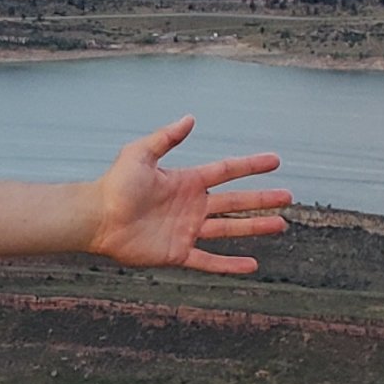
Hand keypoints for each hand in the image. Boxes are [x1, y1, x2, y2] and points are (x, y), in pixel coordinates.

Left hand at [89, 118, 292, 275]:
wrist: (97, 219)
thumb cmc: (114, 185)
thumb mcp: (140, 154)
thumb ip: (167, 138)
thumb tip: (189, 118)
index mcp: (186, 181)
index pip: (226, 172)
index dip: (250, 166)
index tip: (275, 161)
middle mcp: (191, 206)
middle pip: (235, 202)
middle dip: (261, 199)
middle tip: (287, 197)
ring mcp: (186, 230)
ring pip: (229, 230)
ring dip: (255, 228)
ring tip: (280, 225)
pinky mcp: (178, 253)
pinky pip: (209, 260)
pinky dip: (230, 265)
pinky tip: (252, 265)